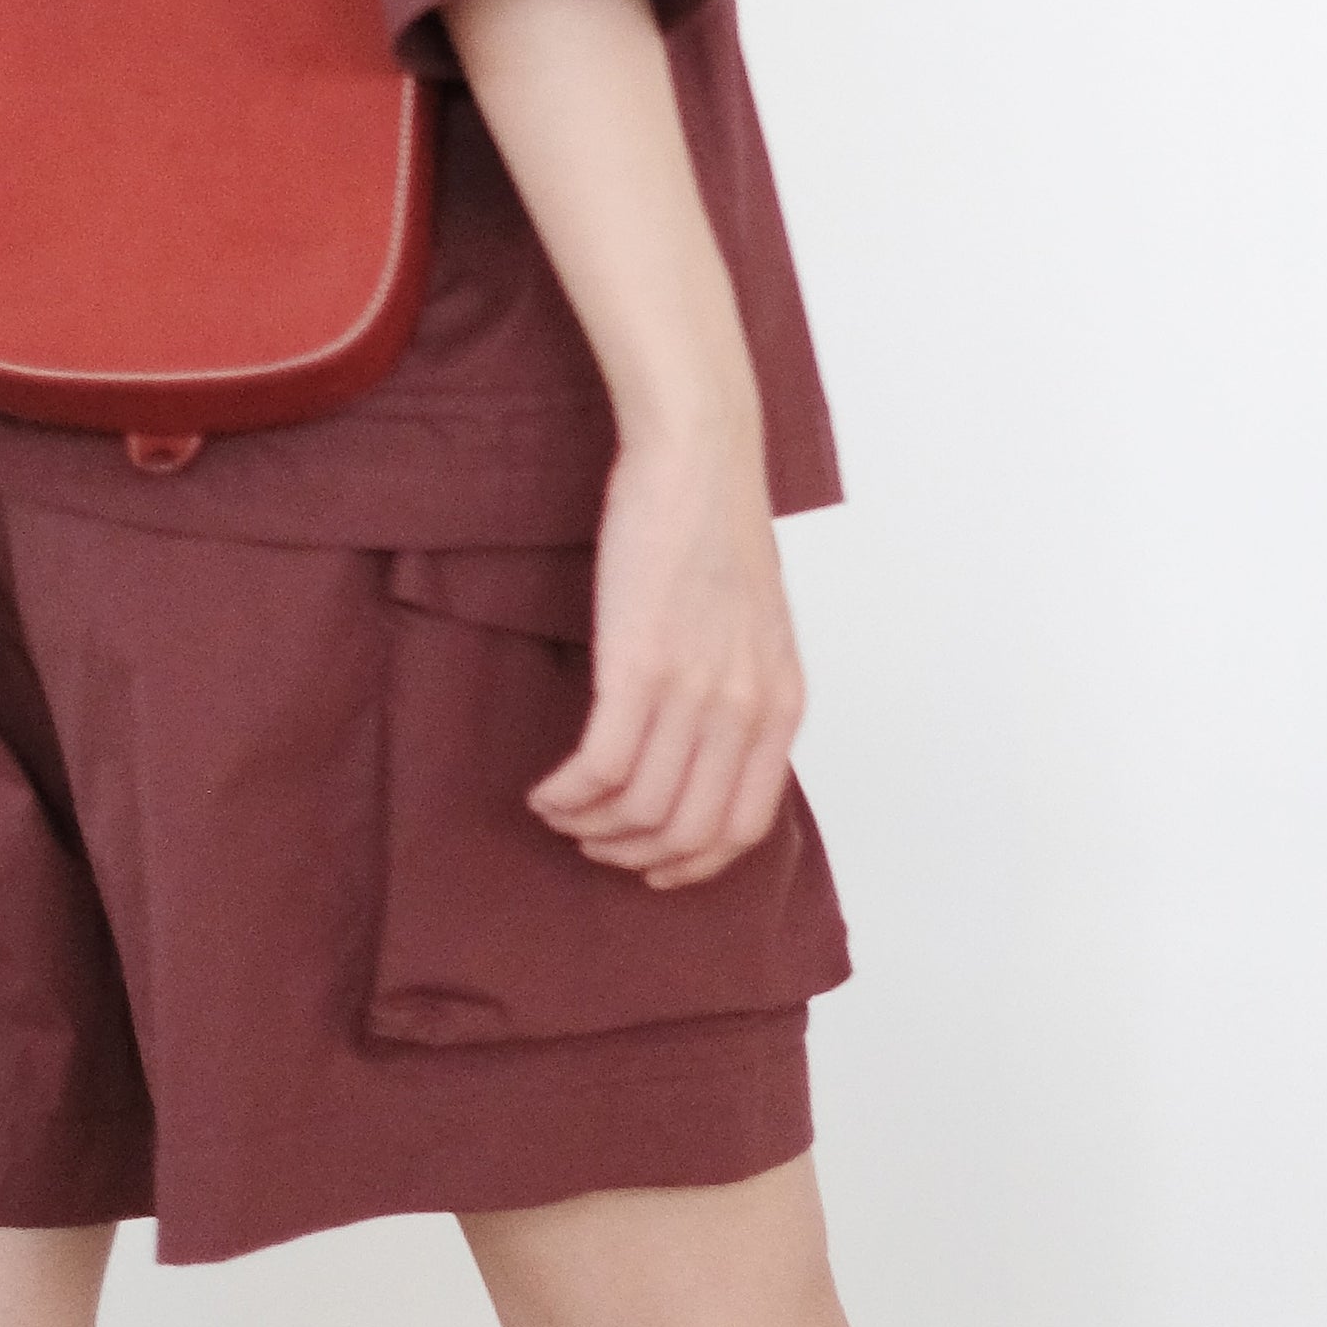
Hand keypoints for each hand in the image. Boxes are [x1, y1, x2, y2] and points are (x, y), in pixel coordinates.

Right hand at [529, 415, 805, 888]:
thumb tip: (704, 758)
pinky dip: (564, 795)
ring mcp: (694, 689)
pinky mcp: (637, 665)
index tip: (652, 868)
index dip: (693, 864)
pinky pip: (598, 769)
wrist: (699, 457)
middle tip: (591, 840)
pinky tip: (544, 790)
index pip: (745, 825)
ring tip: (560, 812)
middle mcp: (746, 708)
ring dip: (588, 828)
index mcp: (782, 704)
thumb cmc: (717, 533)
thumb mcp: (757, 630)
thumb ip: (743, 695)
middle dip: (630, 854)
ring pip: (638, 811)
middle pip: (687, 832)